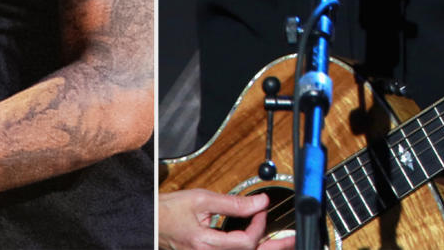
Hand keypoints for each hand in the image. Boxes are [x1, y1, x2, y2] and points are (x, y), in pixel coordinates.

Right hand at [158, 190, 294, 249]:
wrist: (150, 219)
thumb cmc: (169, 210)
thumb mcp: (202, 199)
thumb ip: (234, 202)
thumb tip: (259, 202)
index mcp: (205, 244)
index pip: (245, 242)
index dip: (259, 226)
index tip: (262, 210)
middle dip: (274, 247)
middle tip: (293, 239)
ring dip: (263, 248)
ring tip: (282, 242)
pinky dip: (247, 247)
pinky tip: (257, 243)